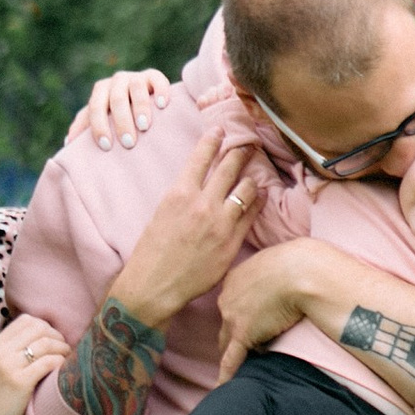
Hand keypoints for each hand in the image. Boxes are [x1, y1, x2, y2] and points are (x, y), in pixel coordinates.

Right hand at [0, 312, 70, 414]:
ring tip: (67, 358)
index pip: (26, 320)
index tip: (53, 340)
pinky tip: (62, 369)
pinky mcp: (20, 382)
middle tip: (64, 349)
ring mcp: (9, 366)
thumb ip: (9, 351)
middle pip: (38, 327)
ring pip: (46, 343)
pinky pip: (48, 362)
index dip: (45, 327)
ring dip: (62, 349)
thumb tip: (39, 337)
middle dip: (56, 336)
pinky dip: (60, 362)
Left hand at [70, 65, 171, 151]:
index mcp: (100, 91)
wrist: (143, 102)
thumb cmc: (117, 118)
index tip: (106, 146)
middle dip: (121, 122)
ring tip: (144, 126)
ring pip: (136, 88)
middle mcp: (116, 81)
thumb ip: (84, 128)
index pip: (95, 108)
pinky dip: (160, 91)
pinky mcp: (154, 76)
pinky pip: (157, 79)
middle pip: (116, 99)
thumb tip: (68, 143)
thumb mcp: (100, 120)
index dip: (100, 126)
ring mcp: (136, 77)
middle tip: (129, 143)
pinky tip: (162, 106)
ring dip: (140, 107)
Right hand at [107, 127, 262, 330]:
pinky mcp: (232, 241)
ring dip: (251, 177)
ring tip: (255, 170)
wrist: (155, 285)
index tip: (221, 129)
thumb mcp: (162, 213)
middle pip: (229, 167)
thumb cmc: (153, 250)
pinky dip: (257, 201)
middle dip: (241, 151)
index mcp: (179, 193)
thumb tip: (200, 182)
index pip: (201, 157)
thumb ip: (184, 195)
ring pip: (245, 188)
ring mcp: (220, 223)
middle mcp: (202, 204)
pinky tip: (261, 195)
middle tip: (249, 143)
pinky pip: (251, 215)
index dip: (213, 139)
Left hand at [211, 240, 323, 382]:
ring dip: (234, 351)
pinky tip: (220, 388)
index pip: (231, 302)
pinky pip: (231, 359)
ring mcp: (232, 317)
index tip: (250, 320)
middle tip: (246, 343)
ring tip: (236, 367)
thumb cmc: (299, 262)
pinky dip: (226, 375)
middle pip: (226, 323)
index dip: (240, 314)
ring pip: (227, 341)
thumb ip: (272, 273)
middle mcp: (227, 297)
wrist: (302, 271)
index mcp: (235, 278)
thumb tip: (283, 280)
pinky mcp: (243, 334)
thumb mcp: (278, 261)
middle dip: (234, 333)